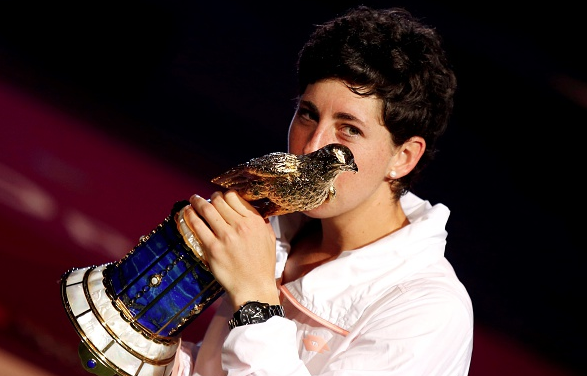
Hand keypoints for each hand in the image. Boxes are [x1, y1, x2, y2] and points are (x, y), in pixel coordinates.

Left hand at [185, 190, 279, 310]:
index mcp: (254, 221)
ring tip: (193, 200)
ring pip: (207, 210)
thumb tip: (250, 210)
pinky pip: (198, 226)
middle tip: (205, 198)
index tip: (220, 198)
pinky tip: (187, 213)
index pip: (234, 197)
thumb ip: (261, 222)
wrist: (254, 287)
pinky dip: (190, 216)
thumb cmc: (262, 265)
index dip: (224, 195)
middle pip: (219, 201)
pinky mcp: (212, 248)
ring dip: (197, 202)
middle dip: (211, 197)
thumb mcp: (269, 238)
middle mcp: (240, 225)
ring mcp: (225, 236)